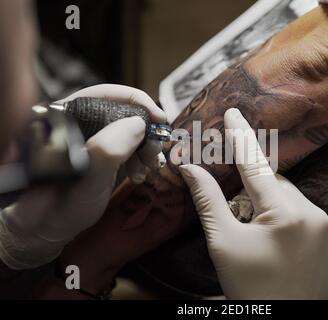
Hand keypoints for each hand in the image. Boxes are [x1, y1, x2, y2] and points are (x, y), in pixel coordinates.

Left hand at [0, 84, 165, 269]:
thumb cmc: (60, 208)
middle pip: (121, 110)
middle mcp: (76, 121)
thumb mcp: (85, 182)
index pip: (105, 94)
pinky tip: (140, 172)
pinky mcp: (98, 150)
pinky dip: (139, 156)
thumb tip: (139, 124)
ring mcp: (89, 136)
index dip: (138, 102)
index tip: (161, 120)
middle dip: (145, 130)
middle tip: (155, 151)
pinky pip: (127, 144)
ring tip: (148, 167)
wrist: (51, 229)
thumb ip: (108, 150)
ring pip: (128, 127)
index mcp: (63, 118)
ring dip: (145, 146)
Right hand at [179, 108, 327, 299]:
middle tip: (246, 220)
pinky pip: (313, 221)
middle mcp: (314, 217)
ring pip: (296, 202)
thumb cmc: (248, 286)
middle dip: (259, 195)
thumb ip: (208, 200)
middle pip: (278, 186)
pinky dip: (297, 225)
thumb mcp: (222, 242)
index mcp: (283, 214)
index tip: (235, 113)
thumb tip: (189, 168)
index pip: (255, 165)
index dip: (242, 137)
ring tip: (267, 240)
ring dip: (278, 209)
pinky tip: (288, 248)